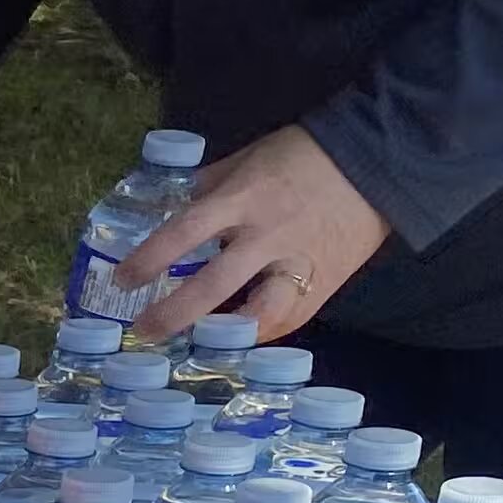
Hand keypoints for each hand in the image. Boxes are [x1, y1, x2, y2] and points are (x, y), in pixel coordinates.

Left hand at [122, 126, 390, 344]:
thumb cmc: (305, 155)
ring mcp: (299, 263)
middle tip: (143, 331)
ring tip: (195, 347)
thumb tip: (173, 208)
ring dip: (223, 336)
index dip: (150, 258)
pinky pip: (289, 319)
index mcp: (244, 198)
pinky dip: (260, 333)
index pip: (186, 230)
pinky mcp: (325, 283)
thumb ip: (210, 187)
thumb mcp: (248, 159)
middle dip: (174, 314)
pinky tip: (236, 341)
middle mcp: (268, 234)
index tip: (122, 281)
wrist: (380, 160)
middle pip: (215, 284)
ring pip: (259, 315)